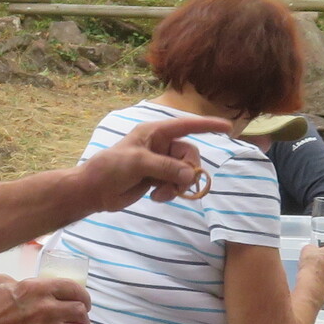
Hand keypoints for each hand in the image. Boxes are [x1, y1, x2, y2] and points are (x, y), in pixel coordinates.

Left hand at [78, 115, 230, 209]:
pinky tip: (156, 197)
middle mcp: (160, 145)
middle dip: (187, 171)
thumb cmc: (110, 168)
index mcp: (154, 133)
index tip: (228, 127)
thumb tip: (191, 176)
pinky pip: (176, 184)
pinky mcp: (158, 178)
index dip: (208, 126)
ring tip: (161, 194)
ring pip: (184, 172)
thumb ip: (166, 167)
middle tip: (179, 185)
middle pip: (189, 155)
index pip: (186, 126)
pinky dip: (171, 192)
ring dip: (178, 185)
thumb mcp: (138, 163)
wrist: (95, 191)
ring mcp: (160, 163)